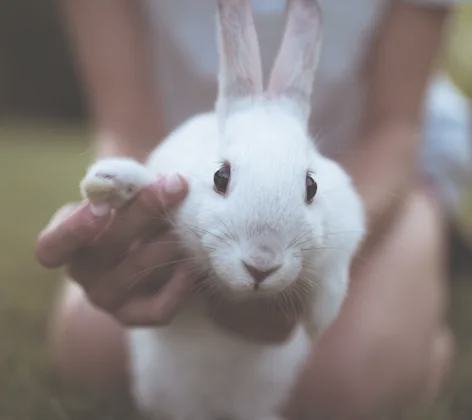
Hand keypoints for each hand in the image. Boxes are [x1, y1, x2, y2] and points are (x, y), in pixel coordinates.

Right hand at [36, 176, 192, 325]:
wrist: (144, 256)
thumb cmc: (130, 218)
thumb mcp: (121, 201)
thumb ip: (127, 189)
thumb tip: (157, 179)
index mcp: (69, 243)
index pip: (52, 247)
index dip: (74, 229)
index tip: (102, 207)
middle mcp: (83, 274)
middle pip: (108, 246)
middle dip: (144, 211)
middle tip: (174, 185)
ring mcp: (107, 299)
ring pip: (138, 270)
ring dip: (168, 241)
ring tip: (190, 221)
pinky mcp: (135, 316)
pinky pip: (158, 309)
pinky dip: (180, 285)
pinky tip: (191, 263)